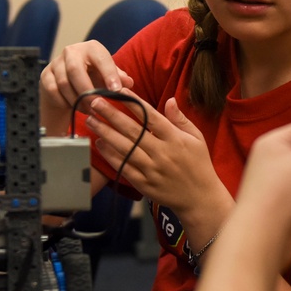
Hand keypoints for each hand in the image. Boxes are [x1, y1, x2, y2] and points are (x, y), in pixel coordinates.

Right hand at [39, 40, 135, 133]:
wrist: (69, 82)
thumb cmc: (93, 77)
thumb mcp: (107, 76)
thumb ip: (119, 78)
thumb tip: (128, 83)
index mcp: (91, 48)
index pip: (101, 58)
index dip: (109, 74)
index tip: (116, 90)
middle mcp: (72, 51)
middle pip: (75, 70)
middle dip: (87, 90)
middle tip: (97, 105)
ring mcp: (56, 63)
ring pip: (64, 83)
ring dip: (77, 100)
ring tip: (89, 110)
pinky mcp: (46, 75)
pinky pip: (54, 91)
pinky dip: (65, 102)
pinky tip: (75, 107)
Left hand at [86, 91, 232, 236]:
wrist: (199, 199)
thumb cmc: (199, 164)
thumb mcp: (196, 138)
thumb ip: (180, 119)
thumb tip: (169, 99)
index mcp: (175, 139)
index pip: (151, 117)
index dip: (134, 103)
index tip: (120, 91)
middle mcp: (162, 153)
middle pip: (133, 130)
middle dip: (112, 114)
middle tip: (95, 101)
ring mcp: (151, 170)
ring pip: (124, 148)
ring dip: (106, 133)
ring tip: (90, 120)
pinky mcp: (144, 184)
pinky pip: (123, 167)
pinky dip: (110, 156)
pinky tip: (99, 144)